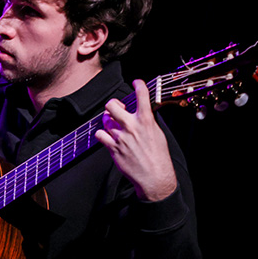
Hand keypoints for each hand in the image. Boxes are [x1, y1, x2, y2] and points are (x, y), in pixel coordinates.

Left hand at [95, 79, 177, 201]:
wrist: (154, 176)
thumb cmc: (158, 156)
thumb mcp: (158, 133)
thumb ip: (147, 120)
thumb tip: (140, 111)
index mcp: (146, 121)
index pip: (142, 95)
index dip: (139, 85)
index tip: (136, 82)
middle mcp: (131, 126)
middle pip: (112, 105)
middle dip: (112, 105)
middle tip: (116, 109)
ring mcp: (120, 137)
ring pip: (105, 119)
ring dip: (108, 121)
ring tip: (115, 126)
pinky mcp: (112, 147)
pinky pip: (99, 134)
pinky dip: (102, 134)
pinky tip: (108, 137)